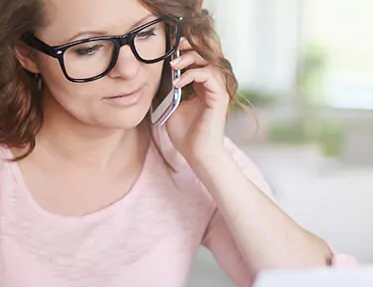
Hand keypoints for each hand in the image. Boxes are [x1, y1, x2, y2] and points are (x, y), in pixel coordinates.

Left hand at [165, 38, 230, 166]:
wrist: (197, 154)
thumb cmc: (185, 134)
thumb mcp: (171, 105)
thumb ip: (167, 88)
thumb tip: (153, 73)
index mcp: (203, 84)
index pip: (199, 57)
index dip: (186, 48)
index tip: (169, 49)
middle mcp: (213, 84)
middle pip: (208, 52)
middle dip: (190, 46)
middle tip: (174, 47)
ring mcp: (218, 90)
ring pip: (210, 60)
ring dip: (190, 58)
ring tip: (173, 64)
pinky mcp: (220, 97)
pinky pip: (209, 75)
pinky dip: (193, 74)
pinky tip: (178, 82)